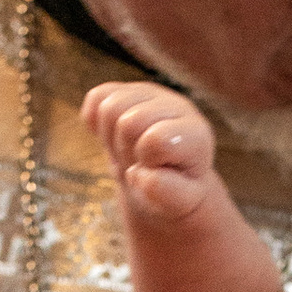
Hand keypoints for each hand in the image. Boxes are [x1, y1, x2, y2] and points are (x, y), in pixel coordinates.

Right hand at [81, 79, 219, 221]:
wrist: (165, 176)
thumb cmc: (175, 191)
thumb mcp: (180, 202)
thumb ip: (168, 194)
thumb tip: (139, 174)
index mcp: (196, 134)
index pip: (156, 140)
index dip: (146, 162)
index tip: (154, 172)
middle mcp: (177, 105)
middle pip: (127, 122)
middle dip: (125, 151)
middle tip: (137, 163)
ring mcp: (151, 94)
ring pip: (108, 107)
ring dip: (111, 138)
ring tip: (128, 151)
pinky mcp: (126, 89)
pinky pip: (96, 98)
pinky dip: (95, 123)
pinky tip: (113, 137)